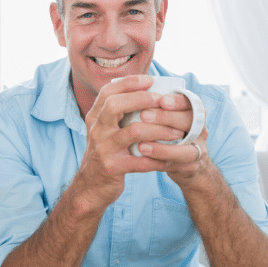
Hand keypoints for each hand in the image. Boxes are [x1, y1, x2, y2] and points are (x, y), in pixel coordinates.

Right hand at [75, 76, 183, 208]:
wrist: (90, 186)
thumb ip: (117, 113)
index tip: (150, 80)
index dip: (129, 82)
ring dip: (159, 130)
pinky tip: (169, 160)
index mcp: (95, 118)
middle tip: (163, 101)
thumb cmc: (105, 153)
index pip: (108, 92)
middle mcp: (97, 130)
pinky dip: (157, 159)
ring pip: (133, 132)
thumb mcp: (104, 131)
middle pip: (115, 105)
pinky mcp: (112, 168)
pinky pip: (139, 161)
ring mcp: (103, 149)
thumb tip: (145, 90)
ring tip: (177, 132)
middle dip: (142, 99)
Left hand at [137, 93, 208, 187]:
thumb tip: (127, 87)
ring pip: (186, 148)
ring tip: (141, 144)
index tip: (161, 99)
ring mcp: (197, 149)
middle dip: (166, 118)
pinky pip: (177, 165)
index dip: (177, 101)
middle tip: (144, 115)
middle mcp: (199, 129)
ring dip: (162, 147)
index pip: (190, 102)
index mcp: (193, 112)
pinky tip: (145, 157)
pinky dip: (160, 160)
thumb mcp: (165, 117)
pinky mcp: (190, 167)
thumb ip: (153, 105)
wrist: (185, 163)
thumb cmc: (168, 133)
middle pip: (190, 121)